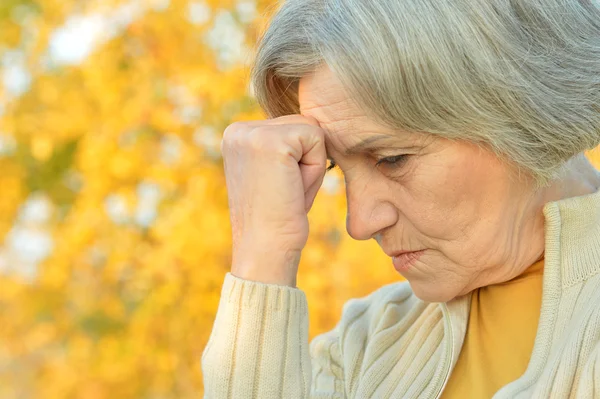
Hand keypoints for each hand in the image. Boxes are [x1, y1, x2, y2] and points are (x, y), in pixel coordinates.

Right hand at [221, 115, 326, 286]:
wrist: (264, 250)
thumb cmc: (276, 218)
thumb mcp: (272, 172)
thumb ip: (282, 146)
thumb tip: (310, 123)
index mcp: (235, 135)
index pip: (291, 127)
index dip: (298, 161)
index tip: (278, 188)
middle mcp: (237, 129)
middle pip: (303, 125)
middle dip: (306, 161)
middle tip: (284, 192)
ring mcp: (251, 133)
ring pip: (312, 130)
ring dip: (311, 165)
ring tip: (287, 190)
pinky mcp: (271, 142)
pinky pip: (318, 140)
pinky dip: (315, 170)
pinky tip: (292, 189)